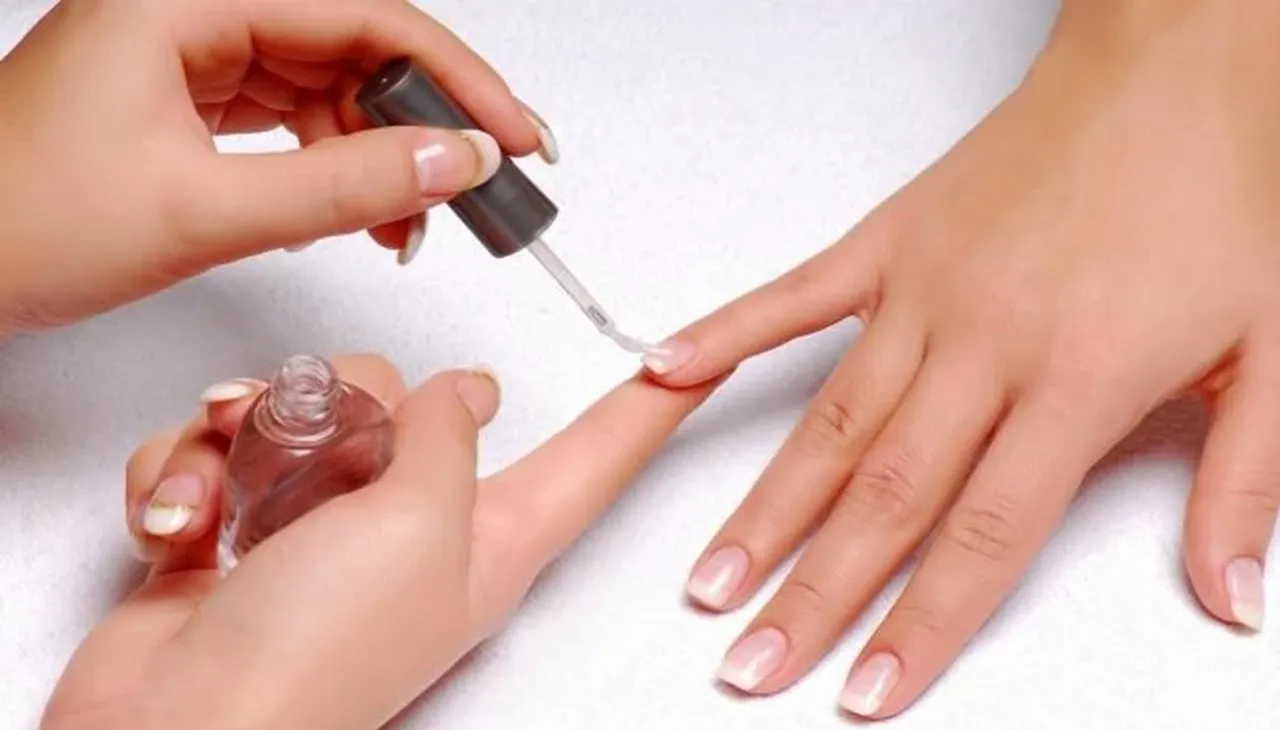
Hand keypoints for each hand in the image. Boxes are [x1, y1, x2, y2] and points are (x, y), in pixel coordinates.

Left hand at [0, 0, 556, 331]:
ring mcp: (190, 56)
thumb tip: (456, 162)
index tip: (515, 134)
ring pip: (328, 88)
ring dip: (380, 156)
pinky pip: (291, 122)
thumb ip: (343, 187)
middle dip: (422, 121)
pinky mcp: (188, 102)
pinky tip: (354, 216)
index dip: (454, 78)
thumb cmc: (20, 225)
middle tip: (483, 180)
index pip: (362, 15)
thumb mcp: (204, 210)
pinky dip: (333, 170)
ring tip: (412, 224)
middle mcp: (192, 11)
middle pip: (352, 46)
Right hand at [41, 355, 718, 729]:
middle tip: (321, 460)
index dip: (652, 407)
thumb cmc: (315, 654)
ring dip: (249, 441)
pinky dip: (188, 477)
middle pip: (409, 400)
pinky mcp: (241, 532)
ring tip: (232, 505)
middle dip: (344, 404)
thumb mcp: (418, 523)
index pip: (597, 457)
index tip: (700, 358)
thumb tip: (467, 387)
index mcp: (492, 537)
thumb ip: (449, 436)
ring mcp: (325, 529)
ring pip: (305, 410)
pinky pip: (222, 451)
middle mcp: (413, 528)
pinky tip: (184, 524)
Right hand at [643, 3, 1279, 718]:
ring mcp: (923, 289)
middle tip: (751, 660)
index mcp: (1079, 377)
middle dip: (812, 596)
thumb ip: (1246, 485)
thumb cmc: (1229, 184)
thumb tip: (1228, 596)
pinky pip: (794, 297)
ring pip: (828, 422)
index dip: (920, 627)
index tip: (864, 689)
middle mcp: (984, 342)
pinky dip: (729, 336)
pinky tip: (672, 376)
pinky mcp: (890, 239)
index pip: (982, 536)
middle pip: (882, 498)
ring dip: (765, 509)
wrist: (1182, 58)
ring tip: (713, 576)